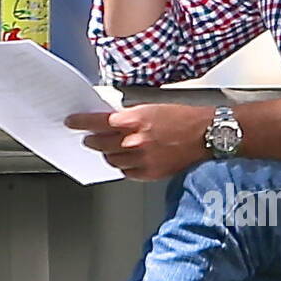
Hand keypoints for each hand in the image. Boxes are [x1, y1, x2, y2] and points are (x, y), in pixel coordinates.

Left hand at [64, 104, 211, 181]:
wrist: (207, 134)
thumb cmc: (185, 117)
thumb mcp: (153, 107)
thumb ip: (129, 116)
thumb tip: (110, 121)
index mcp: (135, 120)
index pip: (97, 122)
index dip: (80, 122)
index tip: (72, 123)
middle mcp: (136, 141)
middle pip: (101, 144)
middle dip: (92, 140)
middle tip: (89, 138)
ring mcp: (143, 159)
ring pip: (112, 160)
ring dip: (107, 154)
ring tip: (111, 149)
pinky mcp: (151, 173)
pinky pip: (127, 172)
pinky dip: (124, 166)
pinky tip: (127, 160)